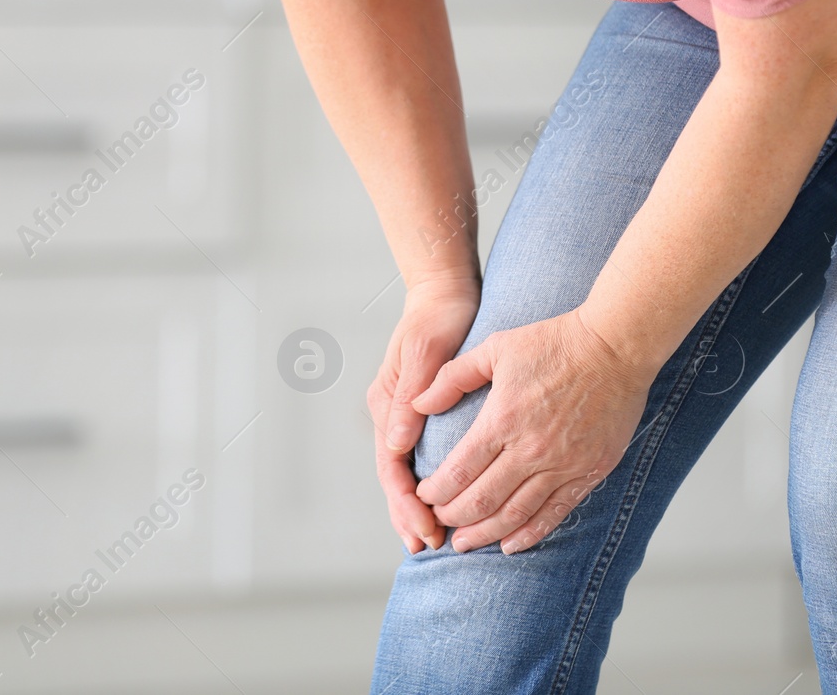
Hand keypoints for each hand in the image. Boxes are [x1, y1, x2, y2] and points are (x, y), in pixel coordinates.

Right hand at [367, 273, 480, 553]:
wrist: (446, 292)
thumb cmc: (437, 318)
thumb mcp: (424, 352)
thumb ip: (411, 395)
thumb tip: (397, 442)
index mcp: (388, 404)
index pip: (391, 466)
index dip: (406, 500)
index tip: (426, 525)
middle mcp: (393, 415)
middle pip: (395, 478)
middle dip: (410, 514)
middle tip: (430, 544)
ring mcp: (408, 417)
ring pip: (407, 474)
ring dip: (417, 507)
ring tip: (433, 540)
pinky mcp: (427, 415)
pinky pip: (424, 460)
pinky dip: (432, 486)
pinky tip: (449, 505)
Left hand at [410, 305, 657, 553]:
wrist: (615, 346)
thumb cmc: (554, 342)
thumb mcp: (495, 348)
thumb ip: (453, 377)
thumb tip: (418, 403)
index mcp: (502, 420)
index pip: (458, 471)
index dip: (435, 492)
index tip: (424, 496)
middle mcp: (530, 449)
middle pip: (481, 500)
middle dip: (453, 517)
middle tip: (438, 523)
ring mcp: (562, 464)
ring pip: (514, 515)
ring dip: (485, 534)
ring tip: (464, 544)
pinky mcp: (589, 471)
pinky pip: (554, 513)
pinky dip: (529, 534)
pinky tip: (510, 545)